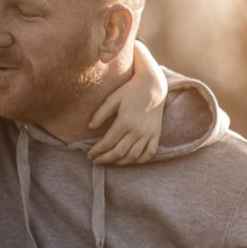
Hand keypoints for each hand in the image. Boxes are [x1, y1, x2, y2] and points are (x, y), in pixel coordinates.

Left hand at [87, 40, 165, 164]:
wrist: (154, 85)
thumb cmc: (130, 90)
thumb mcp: (112, 99)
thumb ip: (100, 114)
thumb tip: (89, 127)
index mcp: (125, 122)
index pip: (108, 143)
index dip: (97, 151)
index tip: (89, 155)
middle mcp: (138, 130)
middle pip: (119, 152)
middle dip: (105, 159)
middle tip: (95, 161)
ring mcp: (149, 133)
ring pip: (133, 156)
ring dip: (120, 162)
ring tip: (110, 161)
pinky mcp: (157, 134)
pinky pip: (150, 152)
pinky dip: (140, 160)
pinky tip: (130, 160)